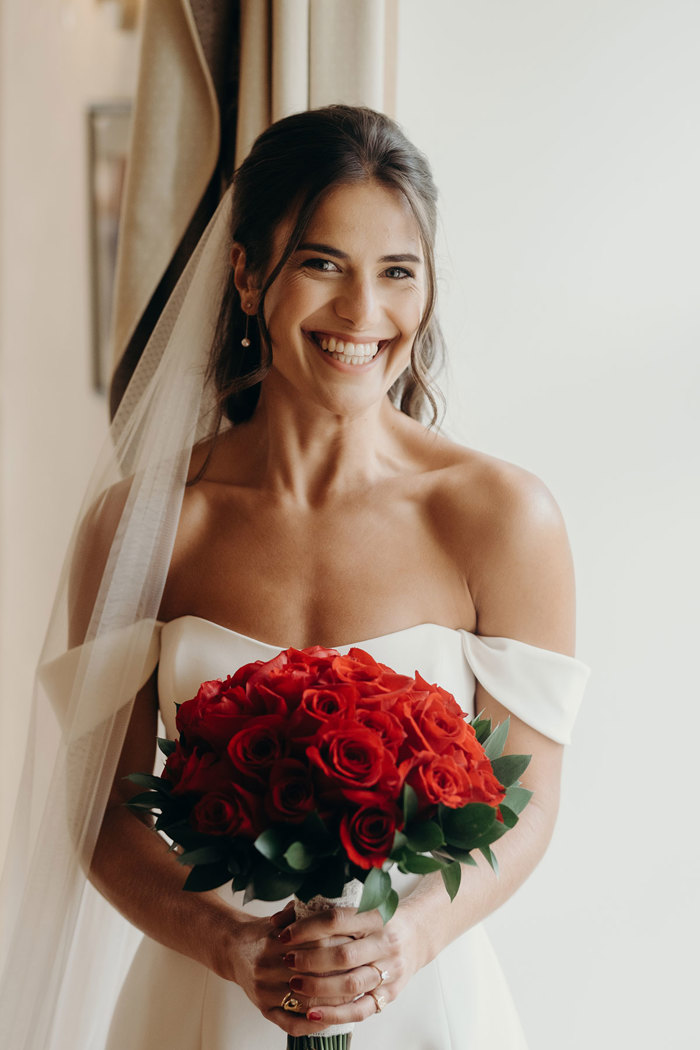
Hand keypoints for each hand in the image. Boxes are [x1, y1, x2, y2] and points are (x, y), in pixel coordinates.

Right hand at [210, 903, 371, 1036]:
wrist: (233, 948)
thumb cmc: (265, 932)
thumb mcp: (282, 916)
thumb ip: (304, 912)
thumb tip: (336, 903)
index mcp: (273, 941)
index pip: (315, 946)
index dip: (340, 948)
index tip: (359, 948)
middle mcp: (266, 968)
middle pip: (312, 976)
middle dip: (340, 977)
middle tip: (362, 975)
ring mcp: (264, 992)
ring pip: (305, 1003)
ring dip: (332, 1003)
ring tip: (353, 998)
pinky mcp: (264, 1010)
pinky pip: (291, 1024)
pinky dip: (313, 1025)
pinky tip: (330, 1019)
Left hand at [267, 897, 419, 1029]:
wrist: (419, 934)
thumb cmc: (383, 919)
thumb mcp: (366, 905)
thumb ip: (335, 911)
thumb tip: (287, 915)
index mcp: (377, 916)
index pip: (337, 920)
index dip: (307, 928)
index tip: (285, 935)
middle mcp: (386, 943)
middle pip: (343, 955)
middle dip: (309, 960)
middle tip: (286, 960)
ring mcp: (390, 971)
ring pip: (350, 984)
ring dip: (318, 987)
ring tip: (294, 984)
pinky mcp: (389, 994)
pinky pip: (360, 1009)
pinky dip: (335, 1014)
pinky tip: (312, 1013)